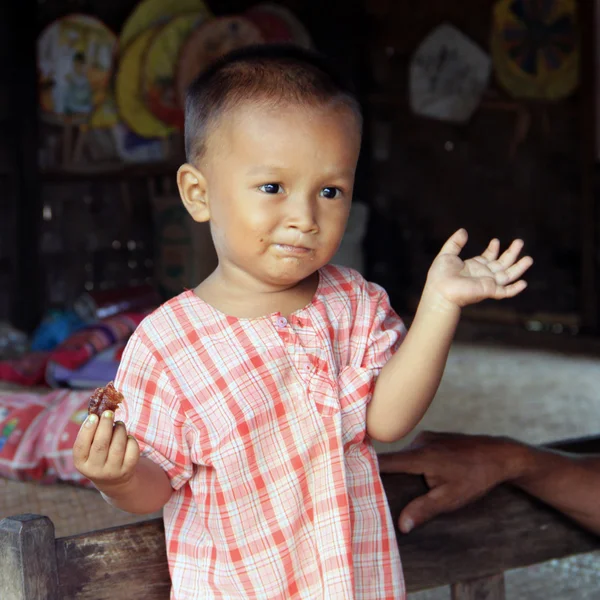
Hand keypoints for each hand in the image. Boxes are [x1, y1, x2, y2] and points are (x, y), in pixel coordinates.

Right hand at [73, 409, 139, 492]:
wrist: (113, 479)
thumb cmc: (99, 455)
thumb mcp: (90, 448)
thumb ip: (91, 433)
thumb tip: (98, 410)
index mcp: (81, 463)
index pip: (80, 446)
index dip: (86, 430)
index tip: (93, 416)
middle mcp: (95, 470)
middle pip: (100, 445)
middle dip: (105, 426)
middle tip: (108, 413)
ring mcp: (112, 472)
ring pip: (117, 447)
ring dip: (119, 430)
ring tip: (119, 424)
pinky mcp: (127, 470)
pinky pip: (131, 450)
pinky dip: (130, 440)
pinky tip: (127, 437)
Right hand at [377, 431, 521, 532]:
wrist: (500, 455)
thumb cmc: (476, 477)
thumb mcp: (451, 499)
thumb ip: (424, 509)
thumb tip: (401, 526)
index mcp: (420, 456)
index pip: (384, 461)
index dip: (366, 469)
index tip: (351, 478)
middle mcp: (419, 442)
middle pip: (392, 460)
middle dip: (385, 476)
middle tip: (374, 494)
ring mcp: (426, 437)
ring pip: (404, 456)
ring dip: (402, 470)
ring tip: (402, 488)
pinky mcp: (432, 437)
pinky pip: (414, 451)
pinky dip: (412, 463)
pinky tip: (421, 476)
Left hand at [425, 229, 532, 309]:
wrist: (439, 290)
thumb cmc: (440, 276)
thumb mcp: (447, 254)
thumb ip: (455, 243)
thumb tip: (463, 231)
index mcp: (474, 267)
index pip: (488, 258)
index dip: (493, 250)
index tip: (495, 241)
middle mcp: (483, 275)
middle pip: (502, 264)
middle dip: (512, 253)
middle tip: (519, 241)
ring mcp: (487, 283)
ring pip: (508, 275)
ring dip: (519, 268)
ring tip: (529, 258)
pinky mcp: (489, 290)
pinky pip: (505, 291)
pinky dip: (515, 289)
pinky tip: (523, 283)